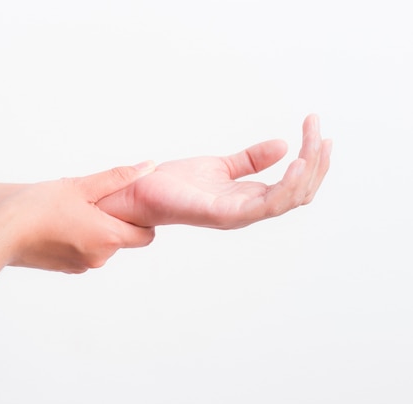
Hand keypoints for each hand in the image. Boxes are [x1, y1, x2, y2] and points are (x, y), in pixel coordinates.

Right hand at [0, 162, 155, 272]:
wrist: (2, 235)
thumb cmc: (38, 207)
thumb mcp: (80, 186)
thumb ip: (117, 178)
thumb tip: (147, 168)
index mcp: (108, 237)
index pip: (146, 236)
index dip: (141, 218)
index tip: (126, 203)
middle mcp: (100, 257)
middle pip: (123, 239)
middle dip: (114, 221)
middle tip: (92, 201)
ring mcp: (82, 266)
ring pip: (102, 245)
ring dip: (95, 229)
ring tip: (72, 211)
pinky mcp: (67, 269)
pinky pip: (84, 252)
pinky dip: (80, 239)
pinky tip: (61, 224)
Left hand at [97, 114, 331, 228]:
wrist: (140, 191)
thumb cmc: (176, 184)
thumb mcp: (220, 166)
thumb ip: (250, 160)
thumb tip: (282, 145)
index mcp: (249, 200)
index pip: (294, 186)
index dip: (313, 162)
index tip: (321, 132)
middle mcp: (248, 210)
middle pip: (299, 193)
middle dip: (317, 163)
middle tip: (321, 131)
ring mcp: (236, 214)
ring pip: (288, 200)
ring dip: (306, 172)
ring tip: (313, 145)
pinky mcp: (220, 213)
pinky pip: (263, 206)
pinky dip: (284, 187)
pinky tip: (294, 163)